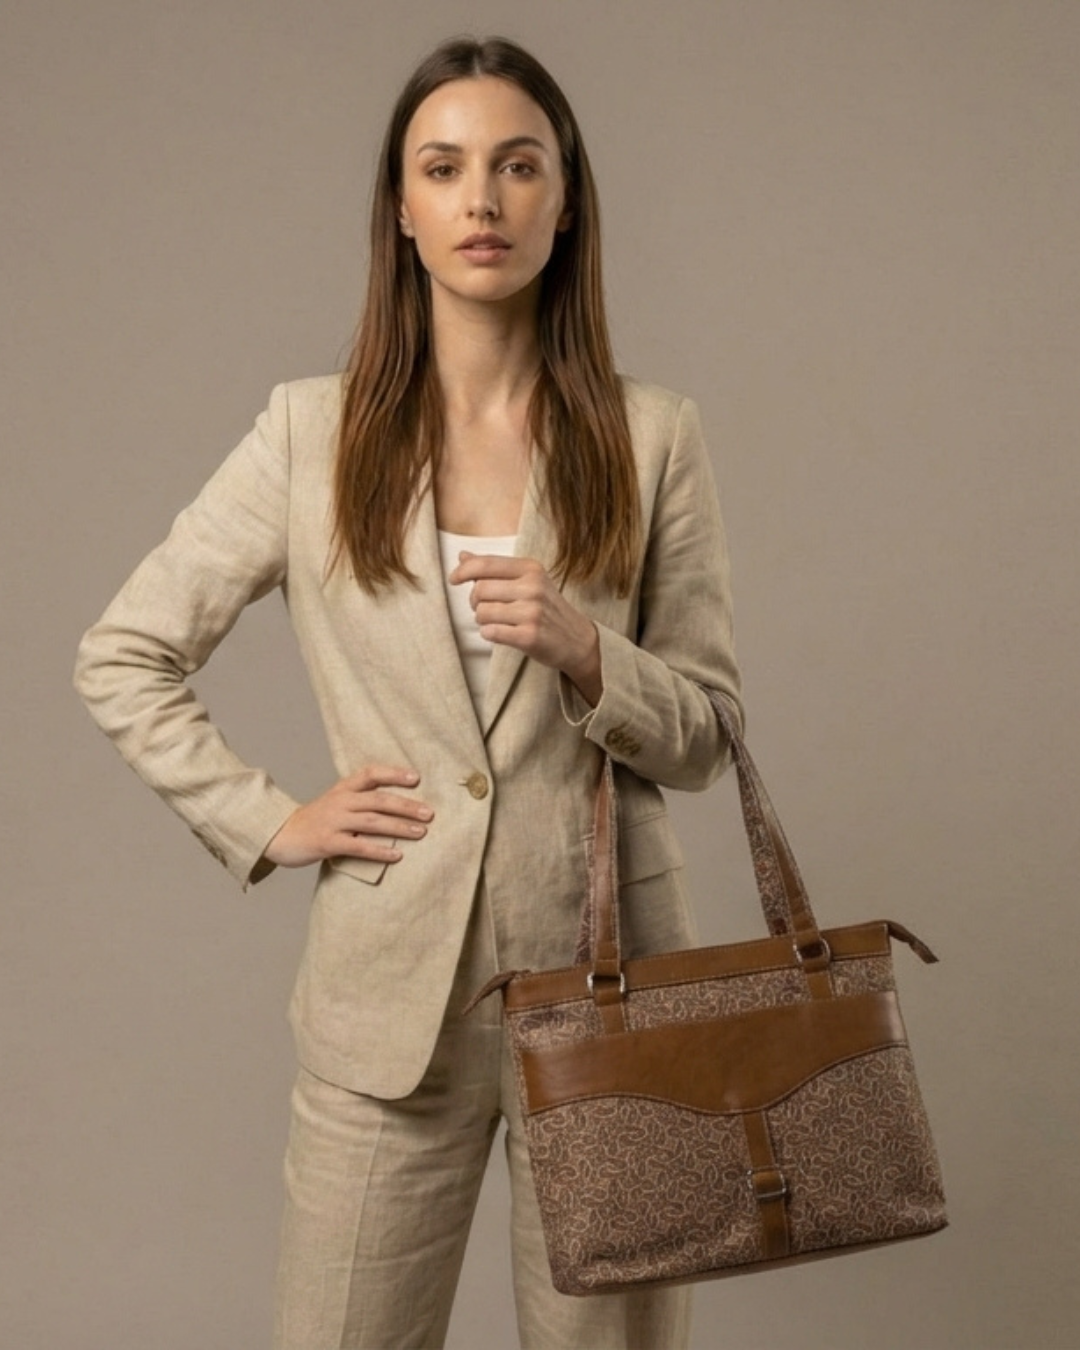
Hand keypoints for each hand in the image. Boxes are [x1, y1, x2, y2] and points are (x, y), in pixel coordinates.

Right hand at [262, 765, 432, 867]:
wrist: (280, 835)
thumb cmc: (316, 820)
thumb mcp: (335, 801)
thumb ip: (360, 799)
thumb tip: (398, 804)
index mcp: (342, 788)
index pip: (370, 773)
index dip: (393, 773)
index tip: (416, 778)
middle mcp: (339, 801)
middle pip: (378, 799)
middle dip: (406, 806)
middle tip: (429, 813)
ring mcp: (333, 822)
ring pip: (372, 822)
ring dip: (399, 827)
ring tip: (421, 832)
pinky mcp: (328, 843)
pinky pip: (359, 846)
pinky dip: (380, 851)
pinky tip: (397, 855)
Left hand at [448, 552, 601, 704]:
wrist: (577, 640)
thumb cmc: (547, 608)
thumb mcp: (527, 581)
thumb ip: (494, 569)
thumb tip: (463, 556)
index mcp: (531, 569)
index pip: (485, 564)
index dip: (463, 571)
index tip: (454, 579)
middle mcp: (533, 587)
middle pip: (480, 590)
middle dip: (475, 602)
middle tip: (485, 608)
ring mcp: (532, 612)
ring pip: (482, 612)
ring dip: (482, 620)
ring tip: (497, 622)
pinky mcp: (530, 636)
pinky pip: (491, 632)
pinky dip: (489, 634)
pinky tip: (500, 633)